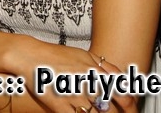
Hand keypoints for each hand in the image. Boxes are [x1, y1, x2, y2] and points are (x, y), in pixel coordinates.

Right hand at [13, 42, 137, 112]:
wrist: (29, 56)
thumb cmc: (56, 55)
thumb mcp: (84, 54)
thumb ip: (104, 66)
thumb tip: (120, 79)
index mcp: (95, 71)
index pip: (123, 93)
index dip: (130, 106)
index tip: (130, 110)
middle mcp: (87, 84)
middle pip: (111, 109)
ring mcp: (74, 96)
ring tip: (92, 112)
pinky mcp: (60, 106)